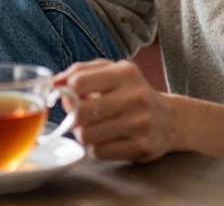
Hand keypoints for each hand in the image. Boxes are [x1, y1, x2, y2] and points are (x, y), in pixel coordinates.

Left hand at [55, 59, 177, 162]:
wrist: (170, 119)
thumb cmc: (130, 92)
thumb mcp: (111, 72)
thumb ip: (80, 72)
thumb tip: (53, 84)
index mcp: (124, 73)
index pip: (78, 82)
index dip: (67, 92)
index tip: (70, 97)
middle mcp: (135, 96)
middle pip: (80, 113)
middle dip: (74, 116)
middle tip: (80, 115)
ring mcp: (140, 123)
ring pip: (87, 135)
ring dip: (83, 133)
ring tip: (94, 127)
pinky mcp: (141, 146)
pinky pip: (99, 152)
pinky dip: (96, 147)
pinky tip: (106, 139)